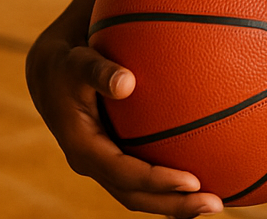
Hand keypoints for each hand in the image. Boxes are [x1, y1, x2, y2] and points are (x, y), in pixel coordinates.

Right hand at [27, 37, 223, 216]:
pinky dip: (169, 181)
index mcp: (84, 148)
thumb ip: (99, 72)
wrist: (51, 74)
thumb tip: (127, 83)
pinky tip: (203, 171)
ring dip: (175, 201)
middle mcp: (94, 163)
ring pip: (140, 192)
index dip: (157, 181)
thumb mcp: (77, 63)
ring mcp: (104, 162)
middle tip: (216, 204)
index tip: (192, 181)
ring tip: (215, 200)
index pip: (124, 174)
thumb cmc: (67, 64)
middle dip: (174, 204)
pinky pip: (143, 176)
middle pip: (136, 196)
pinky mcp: (114, 155)